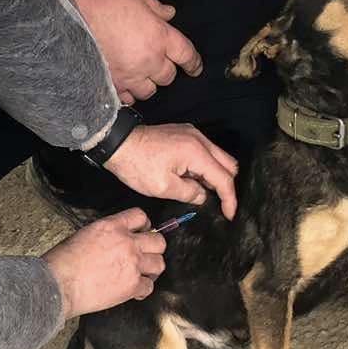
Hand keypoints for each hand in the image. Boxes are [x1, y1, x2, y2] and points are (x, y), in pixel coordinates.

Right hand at [44, 208, 167, 317]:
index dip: (145, 225)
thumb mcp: (85, 234)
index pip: (140, 216)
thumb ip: (108, 234)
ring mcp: (132, 264)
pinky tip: (134, 290)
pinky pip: (150, 286)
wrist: (59, 283)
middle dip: (153, 249)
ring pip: (159, 264)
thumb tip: (117, 240)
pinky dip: (143, 289)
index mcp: (112, 226)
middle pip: (158, 241)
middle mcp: (127, 243)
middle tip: (146, 255)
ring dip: (152, 269)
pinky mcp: (132, 286)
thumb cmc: (64, 261)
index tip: (143, 233)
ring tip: (143, 273)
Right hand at [65, 0, 202, 104]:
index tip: (195, 67)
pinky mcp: (112, 84)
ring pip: (149, 91)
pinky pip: (127, 98)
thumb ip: (154, 6)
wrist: (68, 18)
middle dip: (166, 70)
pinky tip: (124, 85)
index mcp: (160, 36)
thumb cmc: (100, 1)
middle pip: (168, 77)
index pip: (187, 55)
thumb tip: (168, 13)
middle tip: (157, 61)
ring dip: (148, 84)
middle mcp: (149, 60)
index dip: (194, 63)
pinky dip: (128, 94)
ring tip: (140, 74)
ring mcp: (130, 76)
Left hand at [105, 123, 238, 218]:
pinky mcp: (184, 134)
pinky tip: (195, 179)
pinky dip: (206, 166)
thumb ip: (189, 193)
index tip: (229, 214)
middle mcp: (199, 139)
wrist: (118, 143)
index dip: (229, 199)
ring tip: (204, 193)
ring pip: (218, 156)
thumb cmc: (136, 165)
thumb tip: (202, 196)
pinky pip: (205, 151)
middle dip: (227, 185)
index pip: (224, 178)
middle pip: (228, 164)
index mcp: (196, 152)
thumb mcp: (163, 187)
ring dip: (215, 175)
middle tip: (220, 204)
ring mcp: (192, 134)